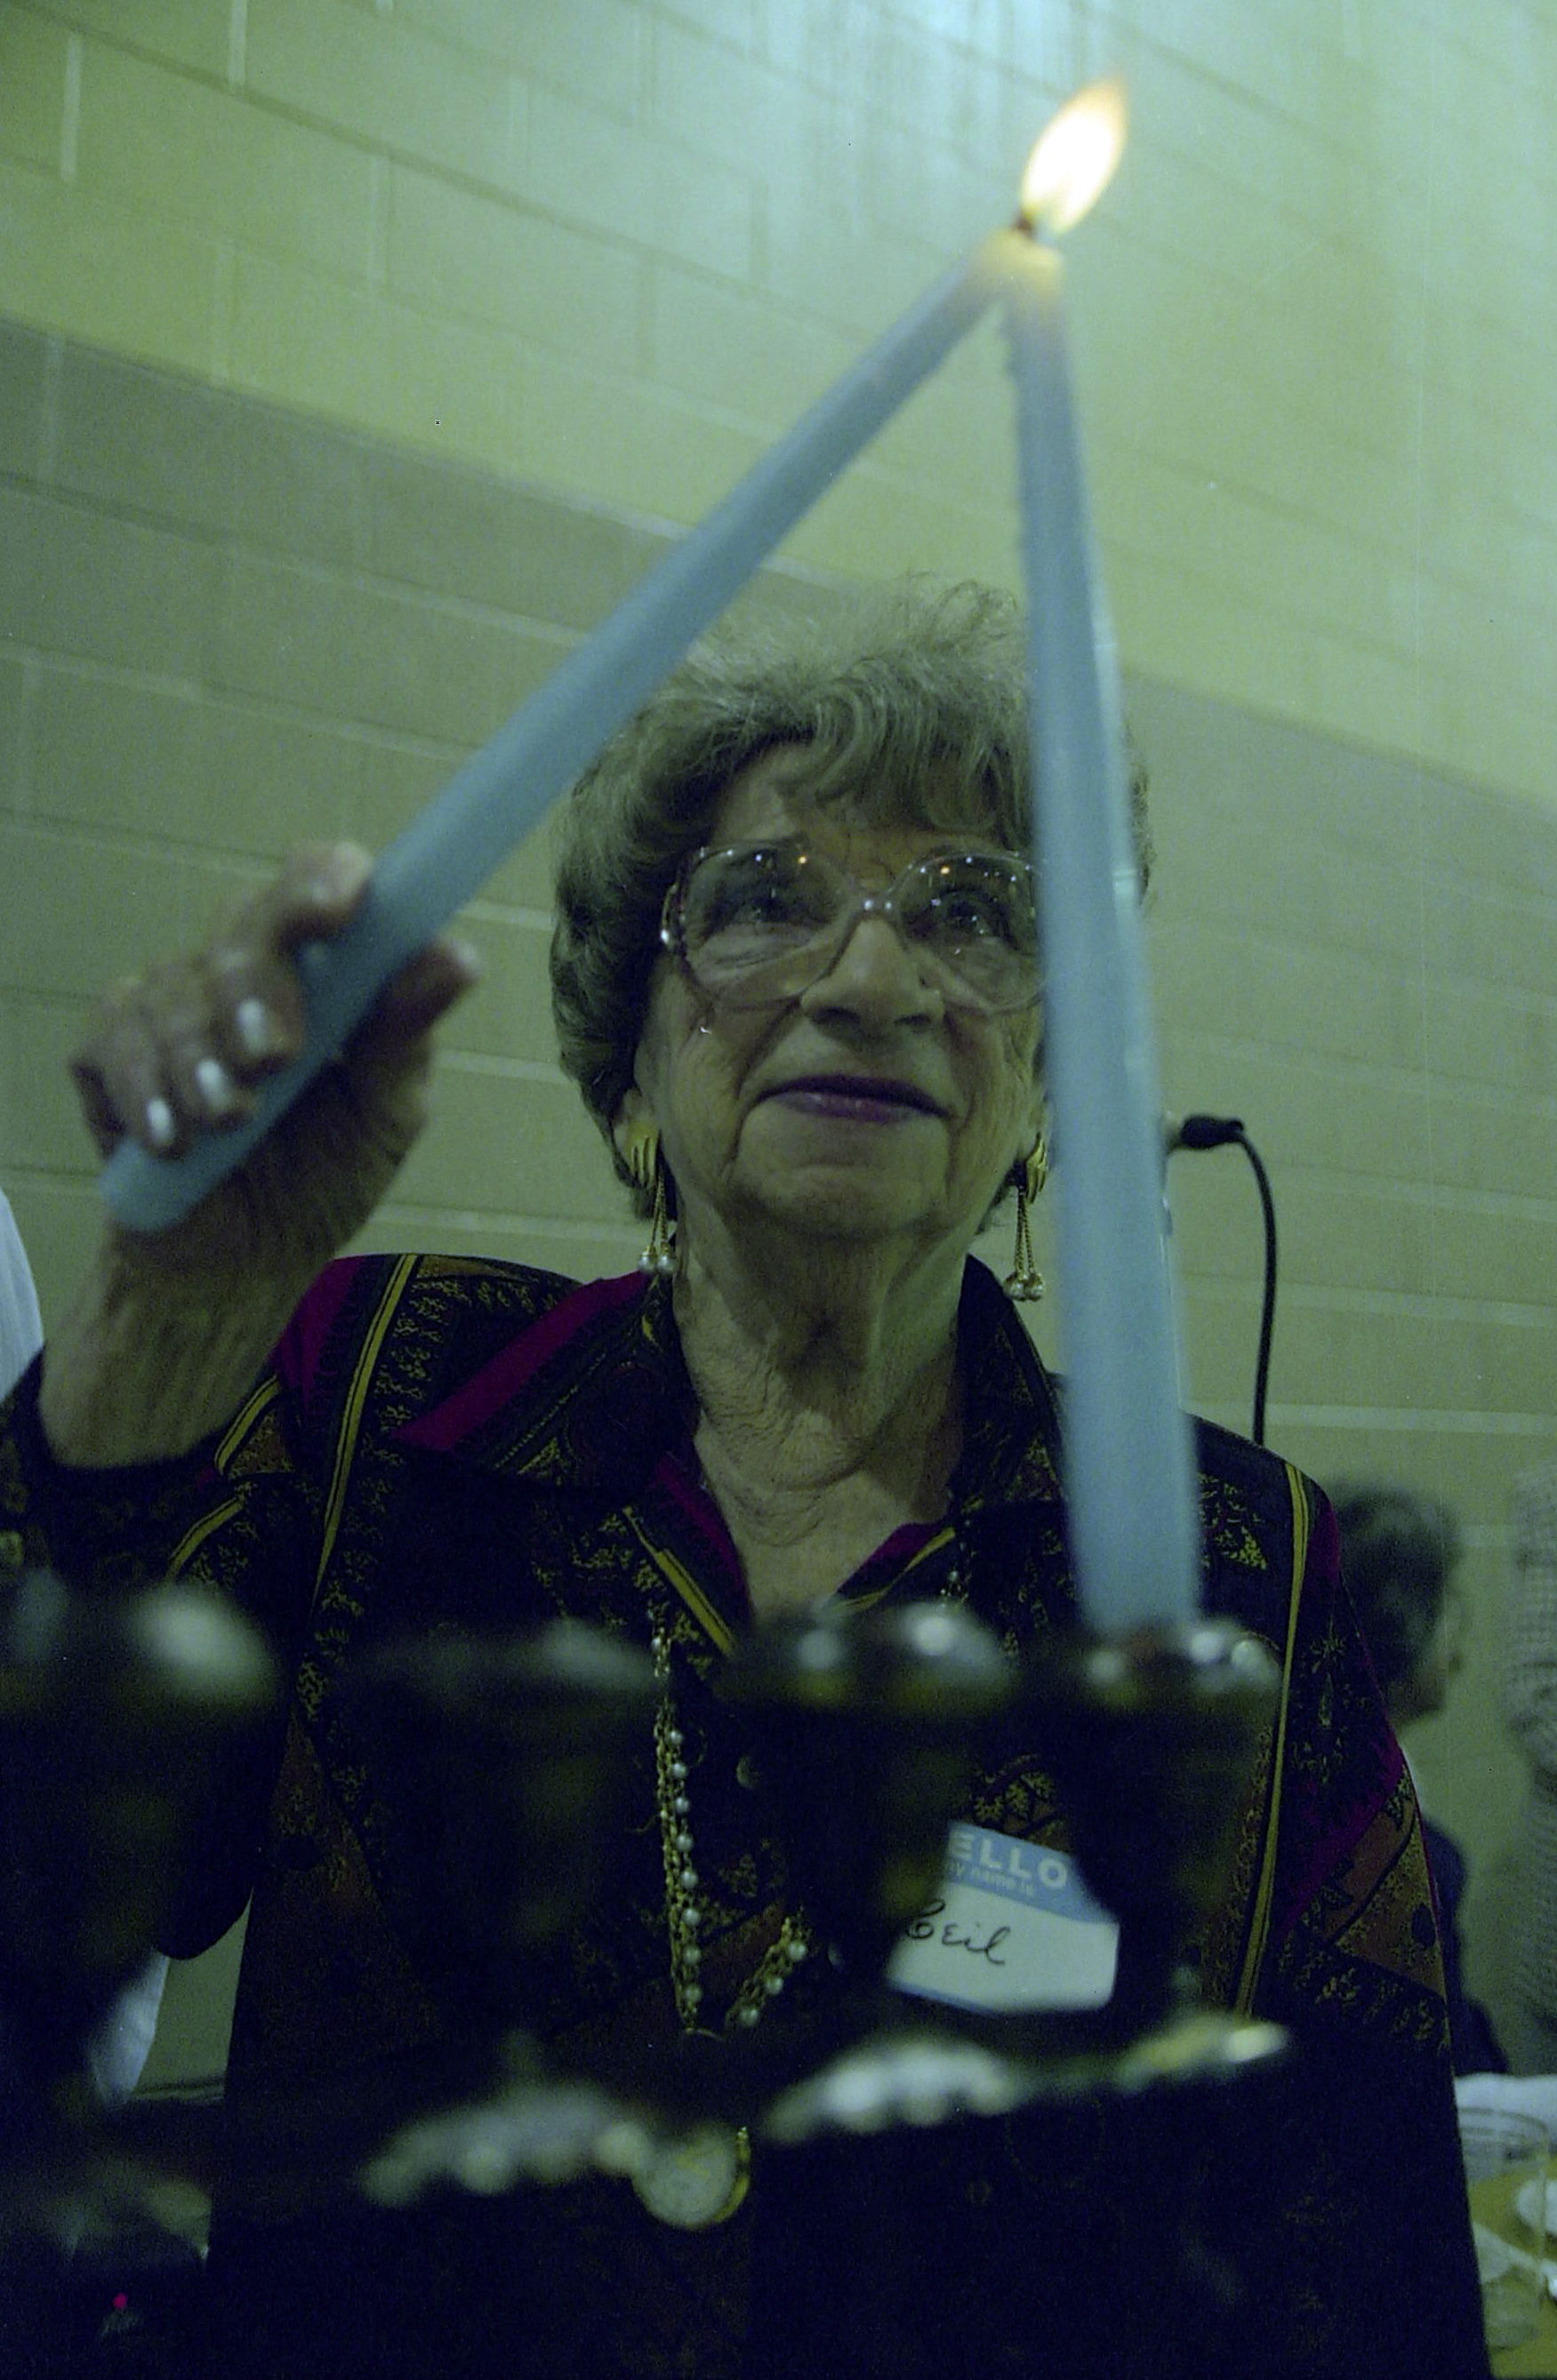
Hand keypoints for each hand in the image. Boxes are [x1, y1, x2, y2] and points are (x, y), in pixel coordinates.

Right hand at [67, 841, 478, 1284]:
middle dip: (255, 989)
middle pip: (241, 923)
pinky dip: (146, 1088)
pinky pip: (114, 1038)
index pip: (319, 881)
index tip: (338, 908)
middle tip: (274, 1059)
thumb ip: (407, 1036)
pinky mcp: (110, 1050)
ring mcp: (173, 1003)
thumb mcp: (384, 1115)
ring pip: (176, 990)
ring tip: (231, 1123)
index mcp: (324, 969)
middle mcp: (247, 970)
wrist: (243, 1264)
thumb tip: (457, 959)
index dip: (323, 879)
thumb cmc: (323, 1176)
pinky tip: (172, 1136)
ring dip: (205, 1064)